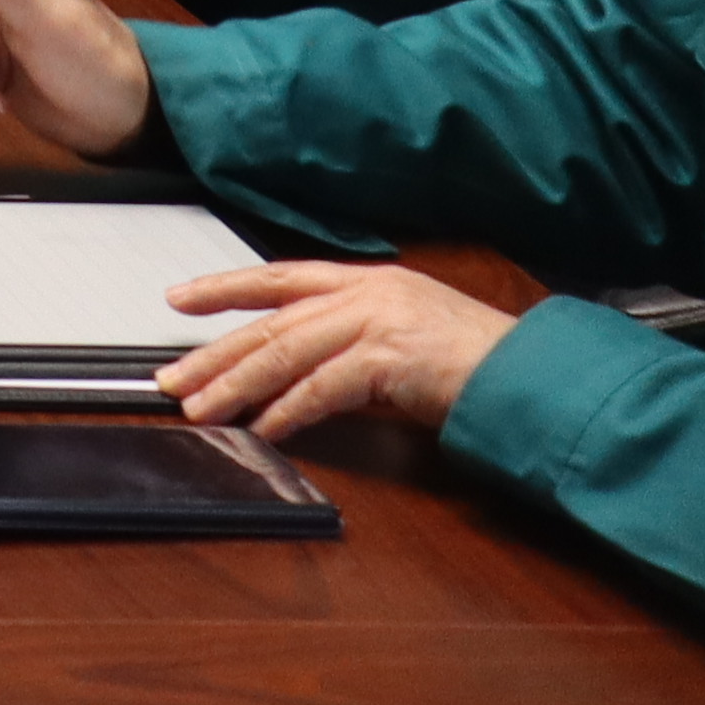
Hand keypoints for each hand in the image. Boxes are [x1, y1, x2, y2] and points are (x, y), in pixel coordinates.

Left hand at [160, 264, 515, 438]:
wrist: (532, 374)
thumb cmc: (475, 362)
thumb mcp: (403, 340)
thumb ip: (350, 347)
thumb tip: (294, 379)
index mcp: (367, 281)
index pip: (279, 276)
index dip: (225, 287)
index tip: (178, 298)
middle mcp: (365, 293)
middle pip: (271, 322)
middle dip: (216, 353)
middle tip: (172, 379)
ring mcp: (376, 321)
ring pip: (285, 352)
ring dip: (237, 385)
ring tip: (202, 408)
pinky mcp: (388, 358)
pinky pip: (321, 387)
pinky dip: (287, 410)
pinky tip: (262, 428)